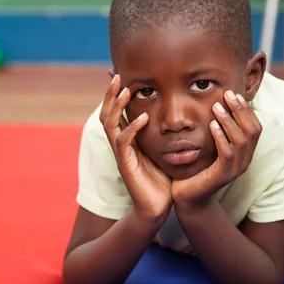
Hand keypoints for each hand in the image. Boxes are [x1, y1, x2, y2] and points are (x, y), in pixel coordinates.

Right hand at [100, 74, 171, 218]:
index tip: (122, 75)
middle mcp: (120, 144)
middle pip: (107, 113)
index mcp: (126, 139)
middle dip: (111, 94)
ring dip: (117, 106)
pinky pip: (124, 142)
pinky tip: (143, 117)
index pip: (116, 111)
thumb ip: (161, 133)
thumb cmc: (160, 179)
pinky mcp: (125, 164)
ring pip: (110, 124)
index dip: (116, 94)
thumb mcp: (161, 150)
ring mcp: (121, 154)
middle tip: (116, 75)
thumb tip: (176, 115)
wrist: (155, 207)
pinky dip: (132, 128)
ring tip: (126, 90)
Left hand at [171, 90, 261, 207]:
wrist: (188, 197)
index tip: (233, 94)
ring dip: (229, 121)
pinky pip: (226, 154)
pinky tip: (212, 125)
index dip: (246, 110)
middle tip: (227, 94)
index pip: (255, 127)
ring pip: (241, 141)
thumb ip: (218, 130)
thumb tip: (218, 104)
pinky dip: (221, 137)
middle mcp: (245, 160)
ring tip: (216, 107)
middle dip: (240, 110)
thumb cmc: (198, 168)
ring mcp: (235, 169)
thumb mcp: (211, 146)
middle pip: (252, 131)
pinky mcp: (222, 176)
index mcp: (245, 152)